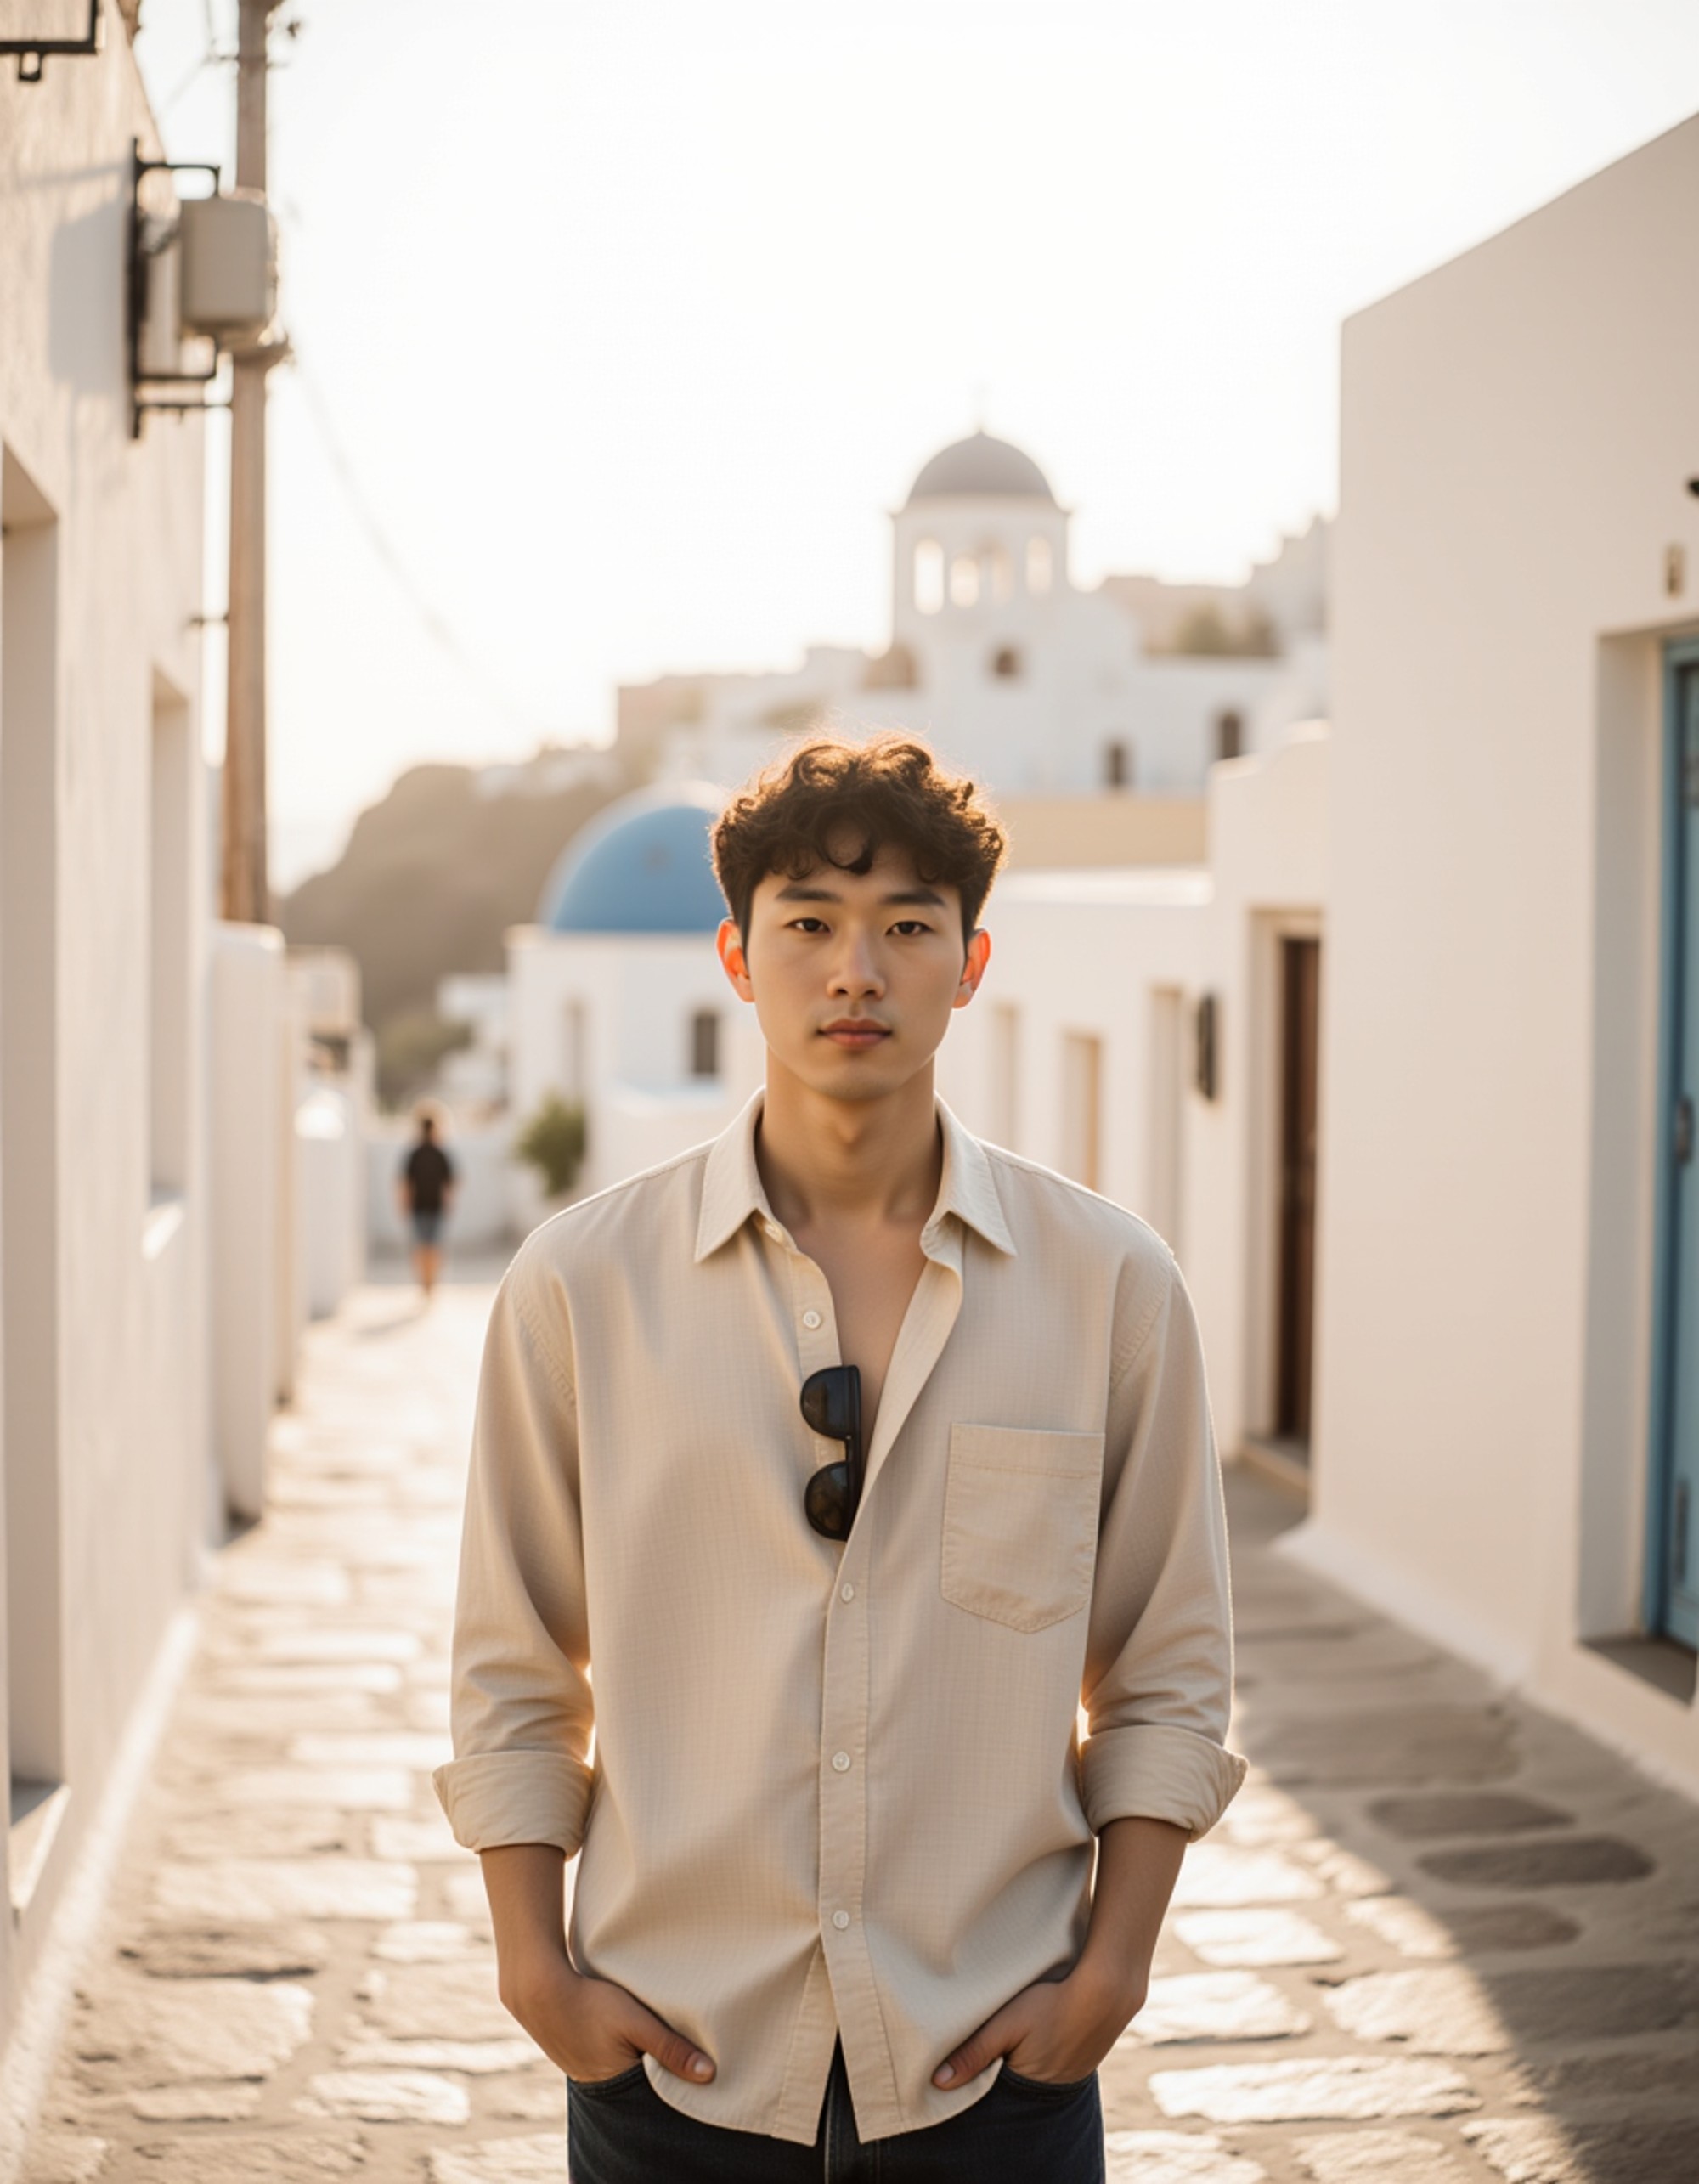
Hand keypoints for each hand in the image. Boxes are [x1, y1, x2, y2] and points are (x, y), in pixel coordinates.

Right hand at [500, 1951, 715, 2087]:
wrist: (540, 1989)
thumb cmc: (591, 2002)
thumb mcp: (636, 2021)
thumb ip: (671, 2048)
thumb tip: (709, 2075)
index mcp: (619, 2085)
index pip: (659, 2093)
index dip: (678, 2081)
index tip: (699, 2067)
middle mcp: (602, 2088)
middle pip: (643, 2085)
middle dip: (660, 2072)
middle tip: (680, 2050)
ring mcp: (586, 2073)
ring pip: (626, 2071)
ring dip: (639, 2058)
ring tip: (652, 2038)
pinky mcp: (578, 2056)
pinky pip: (609, 2060)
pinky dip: (622, 2051)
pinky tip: (626, 2035)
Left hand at [931, 1962, 1144, 2089]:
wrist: (1106, 1991)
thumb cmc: (1052, 2004)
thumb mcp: (1006, 2024)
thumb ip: (974, 2053)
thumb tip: (938, 2083)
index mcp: (1027, 2087)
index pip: (992, 2097)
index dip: (976, 2087)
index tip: (957, 2076)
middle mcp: (1048, 2092)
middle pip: (1012, 2091)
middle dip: (996, 2079)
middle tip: (982, 2058)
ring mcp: (1068, 2078)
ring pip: (1031, 2080)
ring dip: (1019, 2066)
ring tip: (1010, 2046)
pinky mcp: (1080, 2063)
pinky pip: (1051, 2069)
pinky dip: (1039, 2058)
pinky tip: (1037, 2040)